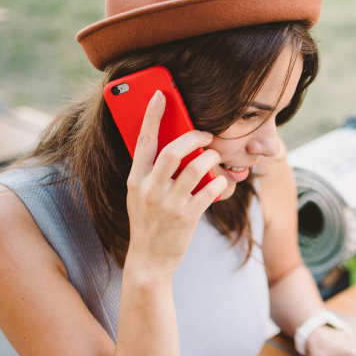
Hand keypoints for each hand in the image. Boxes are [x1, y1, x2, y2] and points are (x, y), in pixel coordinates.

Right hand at [124, 90, 228, 276]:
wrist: (149, 260)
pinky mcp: (186, 217)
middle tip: (206, 135)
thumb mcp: (139, 196)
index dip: (152, 115)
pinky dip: (219, 182)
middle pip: (173, 151)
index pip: (143, 140)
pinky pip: (209, 191)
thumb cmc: (148, 222)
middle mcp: (149, 189)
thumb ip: (151, 173)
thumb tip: (176, 146)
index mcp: (135, 180)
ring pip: (195, 169)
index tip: (162, 95)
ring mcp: (168, 204)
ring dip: (210, 158)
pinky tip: (220, 181)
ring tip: (215, 158)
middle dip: (194, 137)